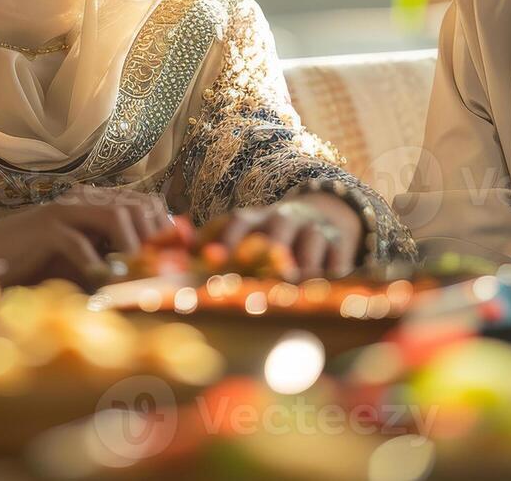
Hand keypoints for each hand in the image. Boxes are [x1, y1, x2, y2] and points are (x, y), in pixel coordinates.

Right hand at [0, 185, 172, 286]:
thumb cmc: (37, 264)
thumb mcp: (83, 260)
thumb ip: (113, 259)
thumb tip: (154, 276)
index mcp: (95, 203)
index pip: (145, 203)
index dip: (165, 229)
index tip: (177, 260)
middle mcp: (84, 200)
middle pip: (137, 206)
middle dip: (155, 240)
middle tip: (163, 272)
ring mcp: (65, 211)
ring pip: (116, 216)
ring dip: (132, 248)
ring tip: (138, 277)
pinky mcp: (46, 228)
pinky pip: (80, 242)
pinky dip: (96, 265)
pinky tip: (102, 284)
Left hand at [204, 192, 365, 279]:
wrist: (322, 215)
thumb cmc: (271, 235)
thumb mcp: (247, 233)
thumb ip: (211, 245)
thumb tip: (171, 258)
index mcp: (256, 217)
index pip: (238, 221)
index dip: (226, 238)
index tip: (212, 258)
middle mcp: (285, 218)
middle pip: (278, 230)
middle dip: (269, 251)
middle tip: (258, 278)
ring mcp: (314, 229)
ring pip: (310, 243)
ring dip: (302, 265)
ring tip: (292, 287)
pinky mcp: (339, 243)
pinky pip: (338, 259)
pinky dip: (334, 275)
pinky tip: (326, 294)